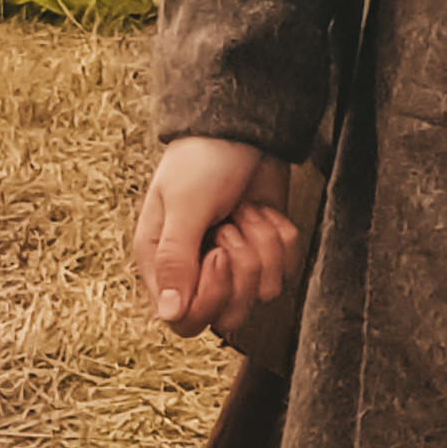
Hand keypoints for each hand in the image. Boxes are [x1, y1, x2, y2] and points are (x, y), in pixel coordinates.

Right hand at [133, 139, 296, 339]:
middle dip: (241, 269)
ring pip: (260, 294)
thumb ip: (175, 260)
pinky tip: (262, 212)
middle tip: (232, 226)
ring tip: (246, 212)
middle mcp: (195, 271)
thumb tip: (169, 313)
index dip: (209, 297)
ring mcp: (233, 264)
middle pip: (227, 316)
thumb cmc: (202, 159)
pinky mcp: (263, 253)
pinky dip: (280, 238)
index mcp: (162, 263)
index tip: (218, 254)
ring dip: (262, 246)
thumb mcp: (184, 206)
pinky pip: (284, 271)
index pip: (184, 320)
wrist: (244, 127)